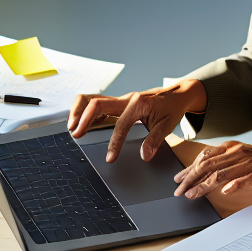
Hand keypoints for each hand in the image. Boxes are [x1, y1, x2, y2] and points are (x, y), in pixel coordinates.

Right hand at [68, 78, 207, 162]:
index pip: (121, 124)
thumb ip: (155, 140)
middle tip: (76, 134)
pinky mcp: (119, 103)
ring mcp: (121, 100)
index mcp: (138, 103)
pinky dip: (86, 112)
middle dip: (83, 118)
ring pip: (93, 99)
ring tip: (72, 127)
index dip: (114, 142)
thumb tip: (144, 156)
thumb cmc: (173, 107)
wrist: (178, 93)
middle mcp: (127, 99)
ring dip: (80, 111)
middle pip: (97, 103)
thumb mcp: (168, 125)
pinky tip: (81, 124)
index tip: (110, 157)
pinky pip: (98, 104)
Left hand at [172, 141, 251, 199]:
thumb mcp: (247, 159)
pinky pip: (243, 179)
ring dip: (202, 186)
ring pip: (219, 174)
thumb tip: (211, 175)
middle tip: (178, 189)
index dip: (190, 167)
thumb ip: (229, 165)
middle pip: (208, 165)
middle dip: (190, 178)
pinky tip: (224, 192)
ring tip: (191, 195)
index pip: (206, 157)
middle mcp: (239, 153)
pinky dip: (232, 185)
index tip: (179, 177)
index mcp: (235, 148)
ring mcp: (249, 163)